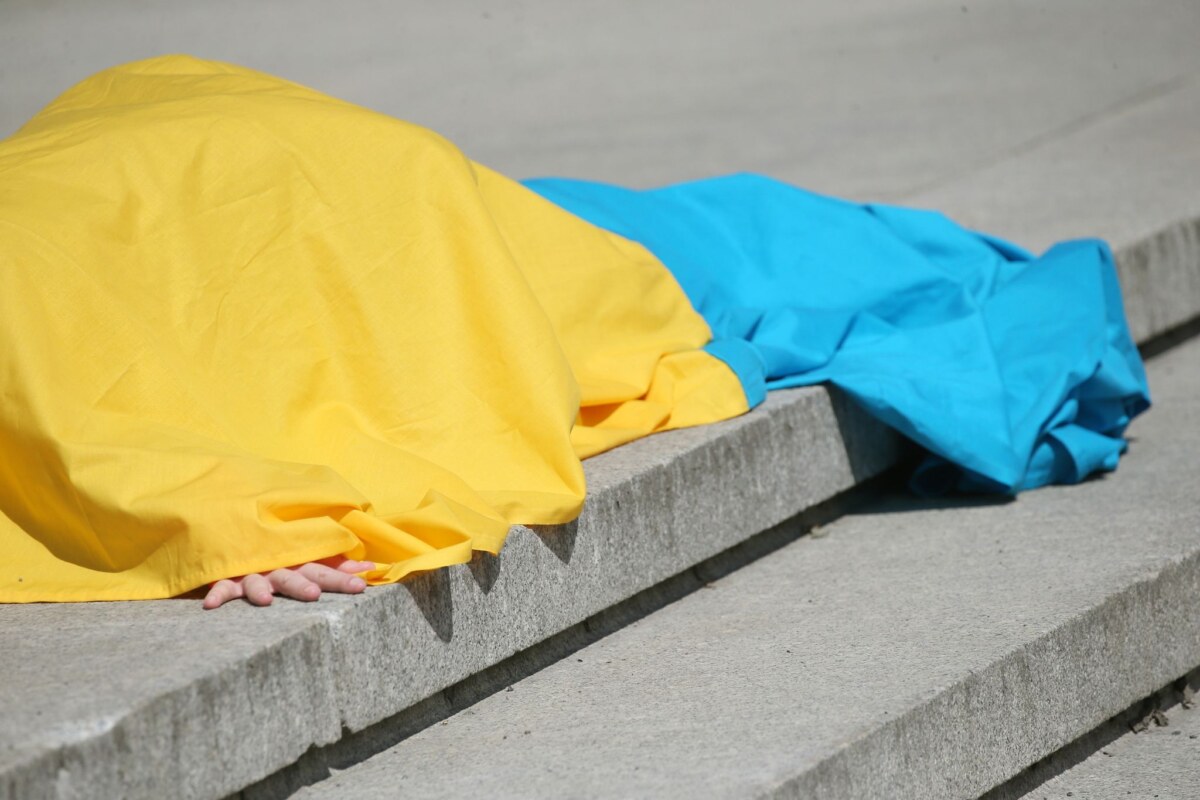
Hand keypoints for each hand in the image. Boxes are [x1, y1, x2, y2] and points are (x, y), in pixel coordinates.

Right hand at [202, 557, 374, 608]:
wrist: (240, 532)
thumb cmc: (282, 553)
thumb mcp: (309, 558)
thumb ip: (337, 565)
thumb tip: (372, 569)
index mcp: (300, 562)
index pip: (324, 571)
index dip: (341, 579)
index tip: (361, 586)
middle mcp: (277, 566)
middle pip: (293, 575)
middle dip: (303, 584)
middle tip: (314, 594)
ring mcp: (252, 571)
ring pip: (256, 580)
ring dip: (260, 589)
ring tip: (266, 600)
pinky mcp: (228, 576)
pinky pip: (220, 585)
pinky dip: (216, 593)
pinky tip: (211, 605)